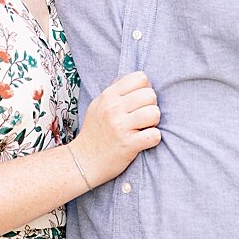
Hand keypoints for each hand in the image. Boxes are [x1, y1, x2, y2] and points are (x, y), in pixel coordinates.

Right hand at [69, 71, 160, 187]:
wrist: (84, 160)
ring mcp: (120, 126)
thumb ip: (116, 91)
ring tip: (144, 128)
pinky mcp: (128, 144)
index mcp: (108, 96)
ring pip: (155, 113)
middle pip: (150, 95)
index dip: (145, 89)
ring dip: (154, 122)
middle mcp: (113, 108)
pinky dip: (153, 139)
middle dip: (151, 106)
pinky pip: (155, 135)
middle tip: (142, 117)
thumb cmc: (95, 132)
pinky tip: (144, 140)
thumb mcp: (98, 105)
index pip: (140, 78)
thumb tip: (139, 78)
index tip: (139, 101)